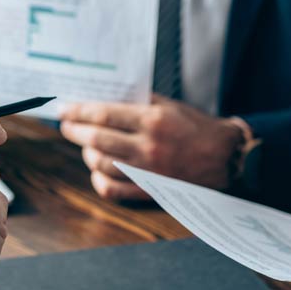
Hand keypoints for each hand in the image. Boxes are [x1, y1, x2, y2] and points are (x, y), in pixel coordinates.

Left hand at [59, 95, 243, 199]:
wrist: (225, 157)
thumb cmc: (196, 128)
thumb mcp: (170, 106)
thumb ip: (139, 102)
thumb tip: (105, 99)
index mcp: (153, 120)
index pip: (104, 115)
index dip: (79, 112)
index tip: (64, 109)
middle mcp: (148, 146)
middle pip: (97, 139)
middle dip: (75, 131)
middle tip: (66, 126)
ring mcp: (148, 171)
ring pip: (101, 164)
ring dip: (86, 153)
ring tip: (84, 145)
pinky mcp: (150, 190)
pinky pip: (113, 190)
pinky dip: (99, 181)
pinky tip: (96, 171)